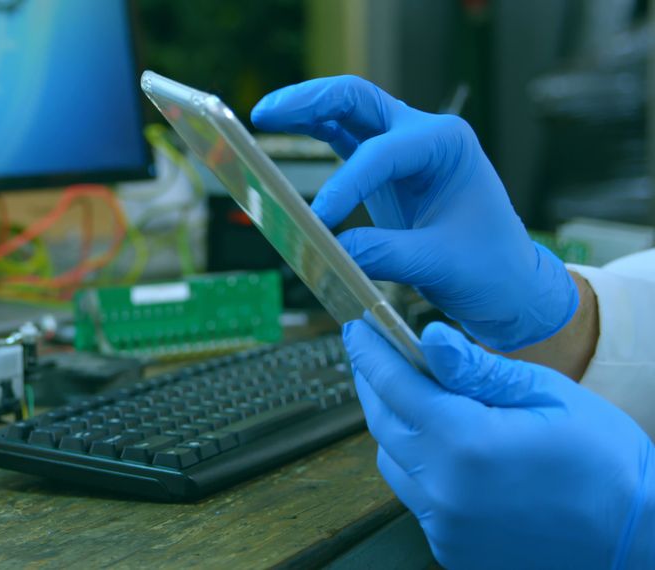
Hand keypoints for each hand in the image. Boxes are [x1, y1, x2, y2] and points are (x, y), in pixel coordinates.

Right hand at [252, 76, 576, 351]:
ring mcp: (401, 147)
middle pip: (357, 99)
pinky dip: (311, 133)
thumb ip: (383, 254)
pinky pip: (342, 138)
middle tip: (264, 115)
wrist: (506, 281)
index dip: (344, 185)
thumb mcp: (438, 264)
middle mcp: (423, 135)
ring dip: (304, 109)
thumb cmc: (487, 268)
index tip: (318, 220)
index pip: (383, 153)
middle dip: (311, 102)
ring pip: (345, 110)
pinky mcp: (383, 168)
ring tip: (262, 116)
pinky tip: (279, 135)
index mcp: (447, 145)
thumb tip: (329, 251)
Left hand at [343, 319, 654, 567]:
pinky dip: (419, 469)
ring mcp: (445, 523)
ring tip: (414, 400)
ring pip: (393, 462)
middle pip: (384, 422)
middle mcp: (444, 487)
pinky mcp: (451, 547)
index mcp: (466, 441)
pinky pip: (415, 498)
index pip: (395, 384)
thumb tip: (427, 337)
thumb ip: (478, 369)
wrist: (636, 536)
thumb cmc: (603, 459)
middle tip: (374, 355)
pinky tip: (444, 451)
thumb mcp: (547, 395)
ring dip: (396, 427)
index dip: (370, 352)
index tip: (357, 328)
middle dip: (374, 383)